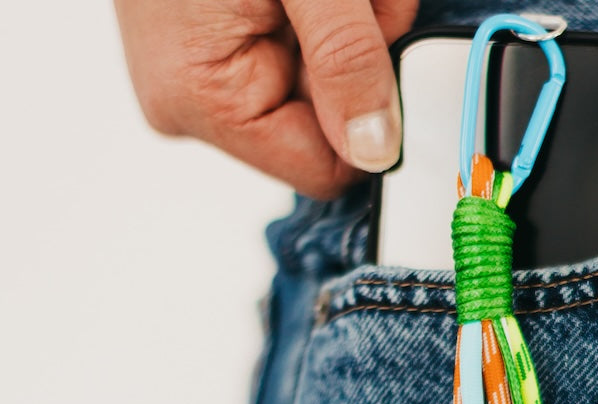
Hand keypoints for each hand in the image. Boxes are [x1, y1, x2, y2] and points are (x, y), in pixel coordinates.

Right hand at [114, 0, 418, 198]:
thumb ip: (345, 59)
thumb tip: (375, 149)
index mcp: (203, 101)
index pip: (322, 168)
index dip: (371, 119)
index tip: (379, 45)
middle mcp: (193, 102)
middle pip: (325, 121)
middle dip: (357, 54)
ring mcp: (201, 73)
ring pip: (321, 81)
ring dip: (351, 25)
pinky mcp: (216, 45)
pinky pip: (302, 50)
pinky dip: (329, 14)